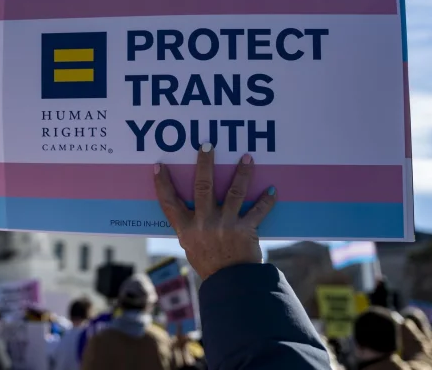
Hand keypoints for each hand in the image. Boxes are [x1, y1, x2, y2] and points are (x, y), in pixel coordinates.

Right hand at [153, 143, 275, 279]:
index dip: (162, 183)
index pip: (169, 201)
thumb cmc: (209, 265)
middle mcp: (204, 223)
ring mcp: (225, 225)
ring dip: (242, 173)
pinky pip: (258, 211)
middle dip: (205, 163)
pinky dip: (266, 200)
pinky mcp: (245, 230)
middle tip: (207, 145)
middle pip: (203, 186)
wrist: (231, 285)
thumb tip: (193, 207)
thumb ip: (190, 226)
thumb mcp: (191, 246)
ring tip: (246, 157)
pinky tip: (272, 189)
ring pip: (235, 191)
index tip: (159, 165)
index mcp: (186, 228)